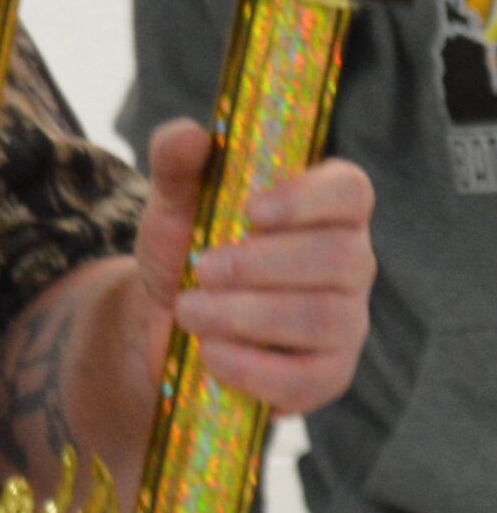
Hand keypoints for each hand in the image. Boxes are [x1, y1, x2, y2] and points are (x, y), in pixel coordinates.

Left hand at [132, 120, 373, 415]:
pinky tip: (211, 354)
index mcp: (323, 210)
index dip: (310, 199)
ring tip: (188, 311)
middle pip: (340, 258)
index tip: (253, 210)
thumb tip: (190, 134)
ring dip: (247, 315)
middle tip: (199, 270)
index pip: (351, 191)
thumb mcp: (172, 205)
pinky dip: (253, 367)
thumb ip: (176, 164)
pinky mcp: (326, 375)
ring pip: (323, 317)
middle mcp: (349, 263)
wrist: (162, 325)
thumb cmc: (186, 251)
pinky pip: (308, 378)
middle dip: (260, 265)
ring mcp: (346, 322)